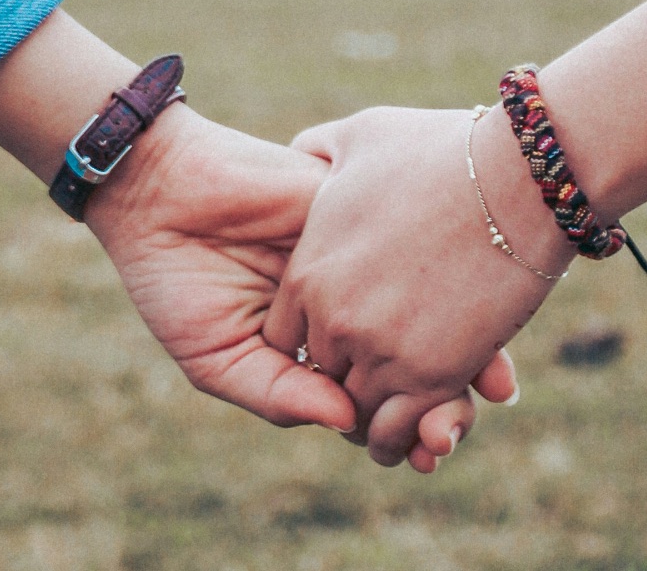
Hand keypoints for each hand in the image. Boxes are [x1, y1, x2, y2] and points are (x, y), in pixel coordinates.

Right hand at [0, 9, 519, 461]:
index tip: (431, 455)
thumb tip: (347, 425)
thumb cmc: (176, 280)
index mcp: (320, 344)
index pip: (377, 393)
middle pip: (418, 356)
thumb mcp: (218, 357)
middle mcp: (353, 303)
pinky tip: (474, 320)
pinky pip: (424, 248)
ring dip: (466, 350)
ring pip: (435, 306)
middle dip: (446, 399)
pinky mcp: (368, 212)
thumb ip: (278, 393)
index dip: (407, 427)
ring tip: (486, 392)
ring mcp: (367, 258)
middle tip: (457, 432)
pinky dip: (455, 284)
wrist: (160, 192)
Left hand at [267, 105, 567, 467]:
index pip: (285, 339)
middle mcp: (334, 319)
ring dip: (376, 417)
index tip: (344, 339)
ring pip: (357, 413)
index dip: (313, 342)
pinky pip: (398, 430)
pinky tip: (425, 432)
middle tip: (375, 379)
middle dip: (345, 379)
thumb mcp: (361, 137)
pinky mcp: (432, 375)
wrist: (519, 176)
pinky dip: (406, 439)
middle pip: (320, 377)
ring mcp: (381, 351)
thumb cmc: (444, 150)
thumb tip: (302, 152)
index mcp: (309, 272)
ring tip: (400, 413)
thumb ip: (319, 150)